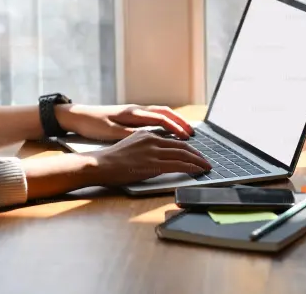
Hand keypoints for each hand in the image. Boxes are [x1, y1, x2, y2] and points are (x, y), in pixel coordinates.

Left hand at [56, 104, 194, 140]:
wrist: (77, 116)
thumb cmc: (92, 124)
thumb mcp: (110, 132)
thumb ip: (131, 134)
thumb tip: (150, 137)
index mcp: (133, 113)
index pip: (161, 118)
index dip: (176, 127)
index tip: (188, 136)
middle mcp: (136, 109)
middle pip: (165, 112)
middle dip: (180, 122)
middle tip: (193, 133)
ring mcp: (134, 111)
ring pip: (160, 112)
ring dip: (174, 120)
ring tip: (185, 131)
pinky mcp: (130, 115)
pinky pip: (153, 116)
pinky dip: (164, 121)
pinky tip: (166, 130)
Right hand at [81, 130, 210, 185]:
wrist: (99, 165)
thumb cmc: (111, 160)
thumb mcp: (131, 145)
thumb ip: (146, 147)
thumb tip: (160, 154)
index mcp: (147, 134)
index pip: (173, 140)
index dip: (188, 147)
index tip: (196, 153)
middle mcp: (152, 140)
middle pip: (182, 146)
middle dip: (197, 154)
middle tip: (206, 161)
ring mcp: (152, 151)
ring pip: (183, 154)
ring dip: (198, 161)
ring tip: (206, 167)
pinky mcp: (152, 164)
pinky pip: (178, 165)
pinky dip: (191, 167)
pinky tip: (198, 171)